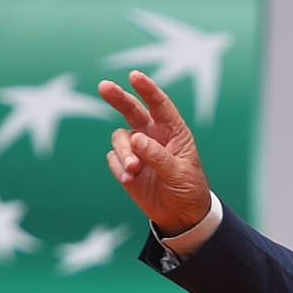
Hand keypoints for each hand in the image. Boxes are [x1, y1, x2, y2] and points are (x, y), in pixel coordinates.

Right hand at [99, 72, 212, 235]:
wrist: (180, 215)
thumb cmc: (188, 190)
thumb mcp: (179, 173)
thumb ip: (158, 156)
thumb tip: (135, 138)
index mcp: (173, 131)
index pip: (160, 105)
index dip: (147, 89)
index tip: (135, 76)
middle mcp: (153, 135)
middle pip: (132, 110)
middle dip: (118, 97)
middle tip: (104, 87)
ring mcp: (137, 149)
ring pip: (119, 137)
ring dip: (123, 151)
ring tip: (132, 169)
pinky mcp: (125, 165)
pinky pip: (113, 159)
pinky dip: (119, 168)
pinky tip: (130, 180)